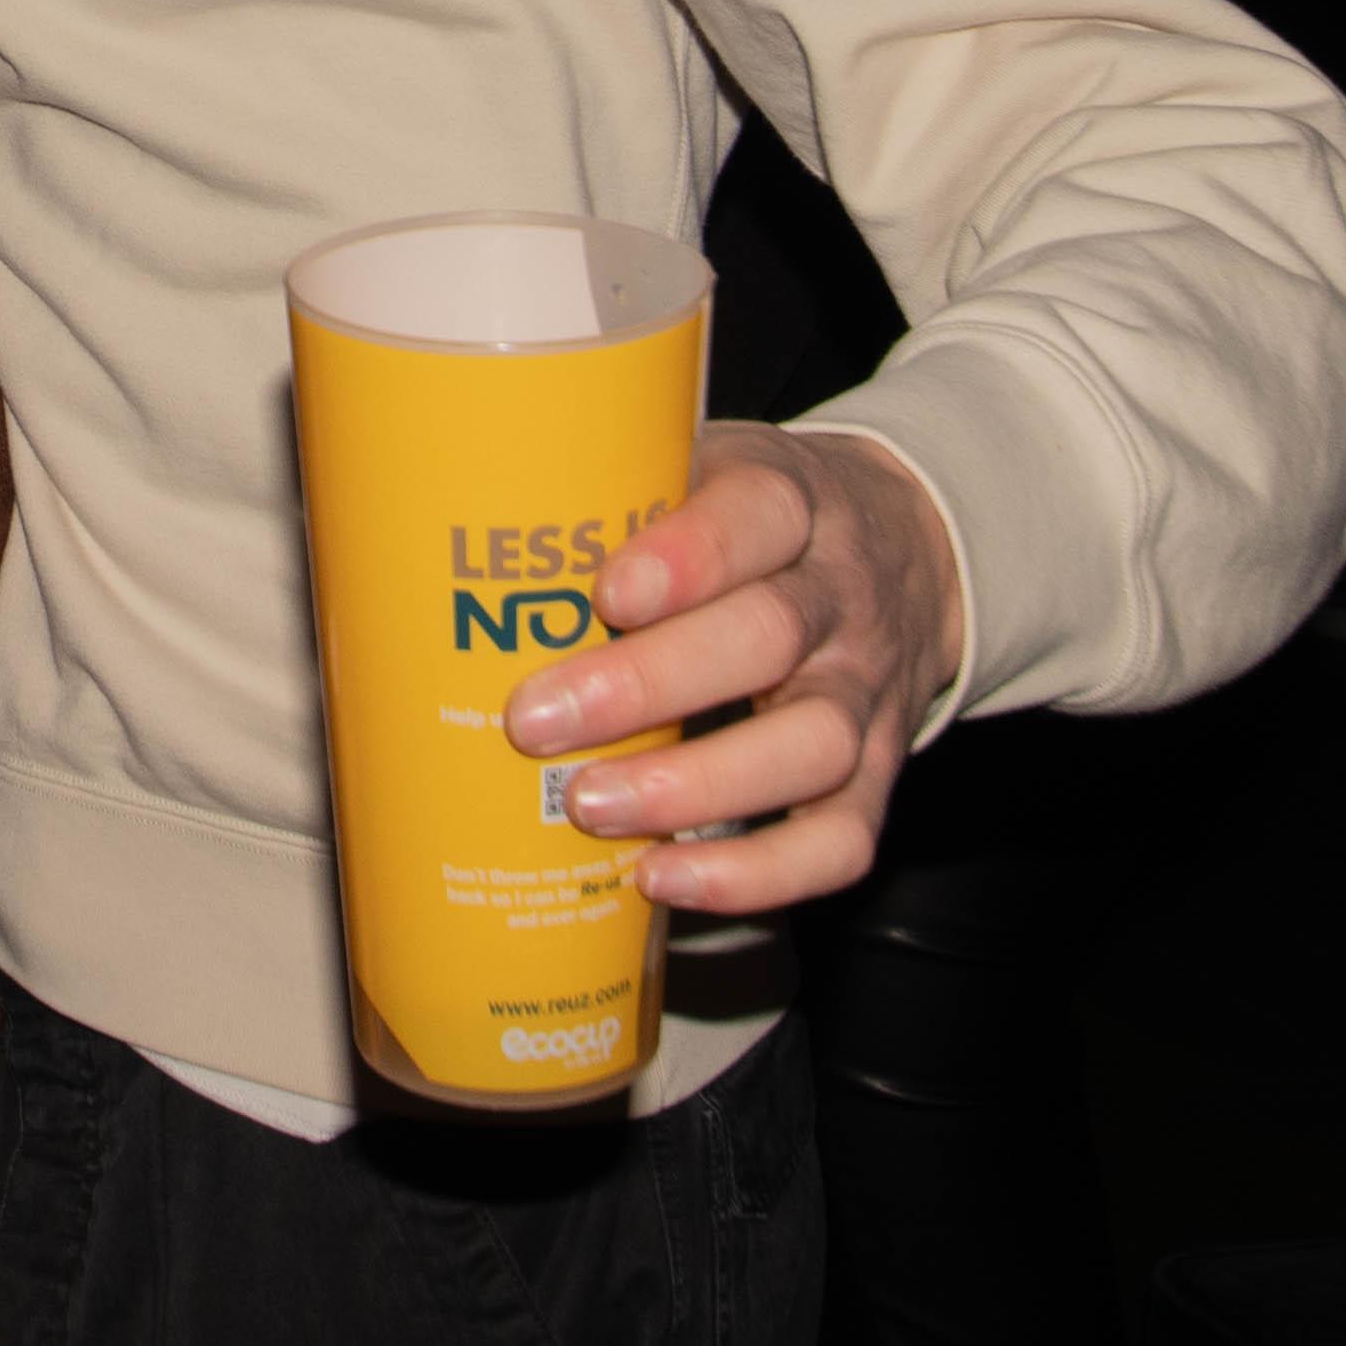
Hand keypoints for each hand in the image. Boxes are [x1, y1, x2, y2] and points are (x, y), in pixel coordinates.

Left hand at [496, 422, 966, 918]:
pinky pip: (840, 840)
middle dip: (648, 685)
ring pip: (811, 744)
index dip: (687, 557)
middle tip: (536, 720)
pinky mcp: (881, 774)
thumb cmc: (756, 521)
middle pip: (767, 636)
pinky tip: (665, 878)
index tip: (606, 593)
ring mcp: (865, 691)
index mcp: (791, 500)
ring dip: (696, 786)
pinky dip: (757, 875)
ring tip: (589, 808)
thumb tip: (436, 538)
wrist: (909, 552)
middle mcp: (839, 595)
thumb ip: (612, 495)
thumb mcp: (704, 467)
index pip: (757, 514)